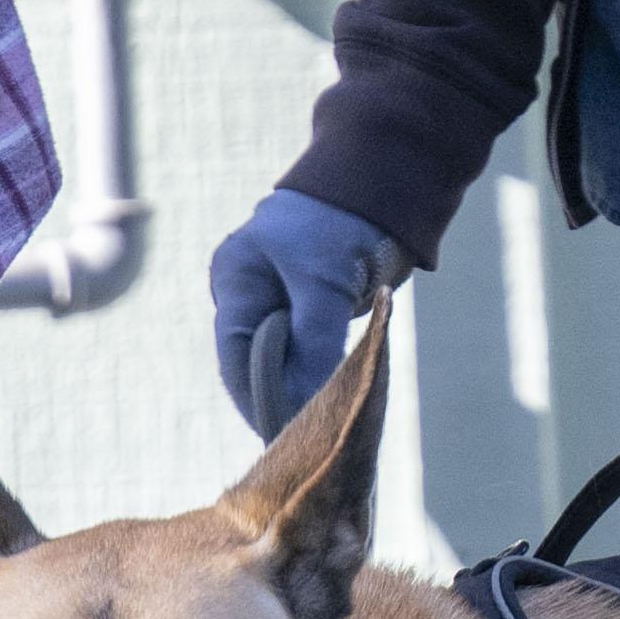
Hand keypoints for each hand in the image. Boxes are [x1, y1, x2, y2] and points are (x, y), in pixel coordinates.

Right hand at [210, 187, 402, 441]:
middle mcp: (250, 289)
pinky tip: (333, 395)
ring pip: (285, 356)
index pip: (235, 350)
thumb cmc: (342, 224)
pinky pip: (308, 348)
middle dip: (279, 394)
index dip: (255, 394)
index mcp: (237, 276)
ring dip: (303, 384)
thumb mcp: (325, 285)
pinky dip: (320, 370)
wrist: (384, 183)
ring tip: (321, 421)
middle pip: (256, 357)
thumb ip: (313, 343)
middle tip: (305, 435)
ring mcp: (278, 296)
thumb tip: (305, 403)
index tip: (278, 432)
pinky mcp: (308, 303)